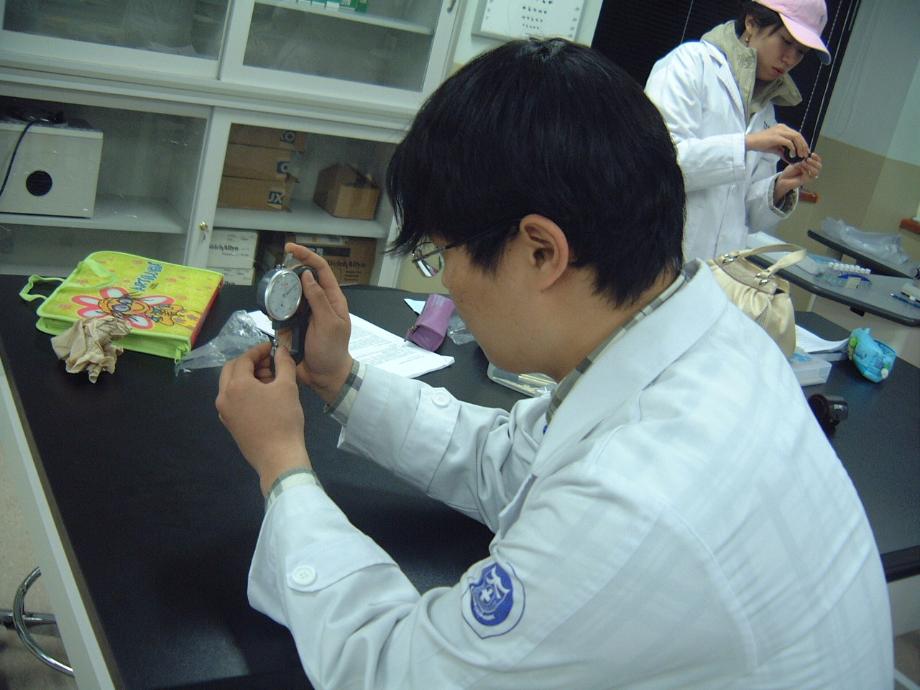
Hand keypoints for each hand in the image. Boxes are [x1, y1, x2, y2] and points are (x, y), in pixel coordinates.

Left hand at [216, 342, 310, 495]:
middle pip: (231, 370)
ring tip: (268, 379)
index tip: (271, 347)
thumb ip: (283, 364)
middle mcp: (224, 397)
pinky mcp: (229, 424)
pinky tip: (262, 396)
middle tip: (268, 362)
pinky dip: (243, 392)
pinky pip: (232, 400)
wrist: (278, 457)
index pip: (244, 359)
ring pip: (230, 385)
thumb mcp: (287, 387)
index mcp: (236, 385)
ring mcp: (224, 412)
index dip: (258, 351)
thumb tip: (281, 350)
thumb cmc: (283, 419)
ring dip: (246, 377)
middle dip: (249, 362)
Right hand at [284, 243, 354, 403]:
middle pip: (302, 279)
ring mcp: (305, 313)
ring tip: (271, 294)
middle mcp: (318, 302)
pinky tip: (269, 310)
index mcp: (332, 299)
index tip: (290, 248)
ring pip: (290, 294)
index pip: (321, 270)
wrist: (324, 377)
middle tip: (276, 276)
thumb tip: (307, 276)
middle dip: (288, 273)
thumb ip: (319, 300)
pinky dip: (275, 308)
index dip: (307, 256)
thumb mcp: (328, 324)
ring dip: (280, 292)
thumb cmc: (331, 350)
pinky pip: (282, 311)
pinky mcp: (293, 324)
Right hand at [745, 124, 809, 160]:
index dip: (802, 143)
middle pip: (798, 135)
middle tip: (805, 154)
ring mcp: (780, 131)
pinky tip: (793, 154)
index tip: (805, 151)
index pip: (796, 134)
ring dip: (800, 147)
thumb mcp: (775, 148)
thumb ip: (783, 151)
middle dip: (803, 145)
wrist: (750, 142)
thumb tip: (790, 159)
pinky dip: (793, 149)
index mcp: (783, 128)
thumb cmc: (760, 144)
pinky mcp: (777, 137)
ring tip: (800, 155)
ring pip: (795, 137)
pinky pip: (789, 142)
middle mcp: (783, 128)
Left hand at [774, 152, 822, 202]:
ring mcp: (809, 176)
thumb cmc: (790, 171)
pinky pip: (809, 175)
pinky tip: (799, 167)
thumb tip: (808, 156)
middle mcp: (811, 171)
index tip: (812, 154)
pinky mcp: (806, 181)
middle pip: (819, 166)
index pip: (818, 161)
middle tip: (807, 159)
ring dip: (810, 166)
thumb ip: (803, 159)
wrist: (783, 179)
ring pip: (816, 171)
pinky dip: (805, 170)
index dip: (816, 157)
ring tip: (803, 163)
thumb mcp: (797, 162)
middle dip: (814, 162)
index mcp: (811, 166)